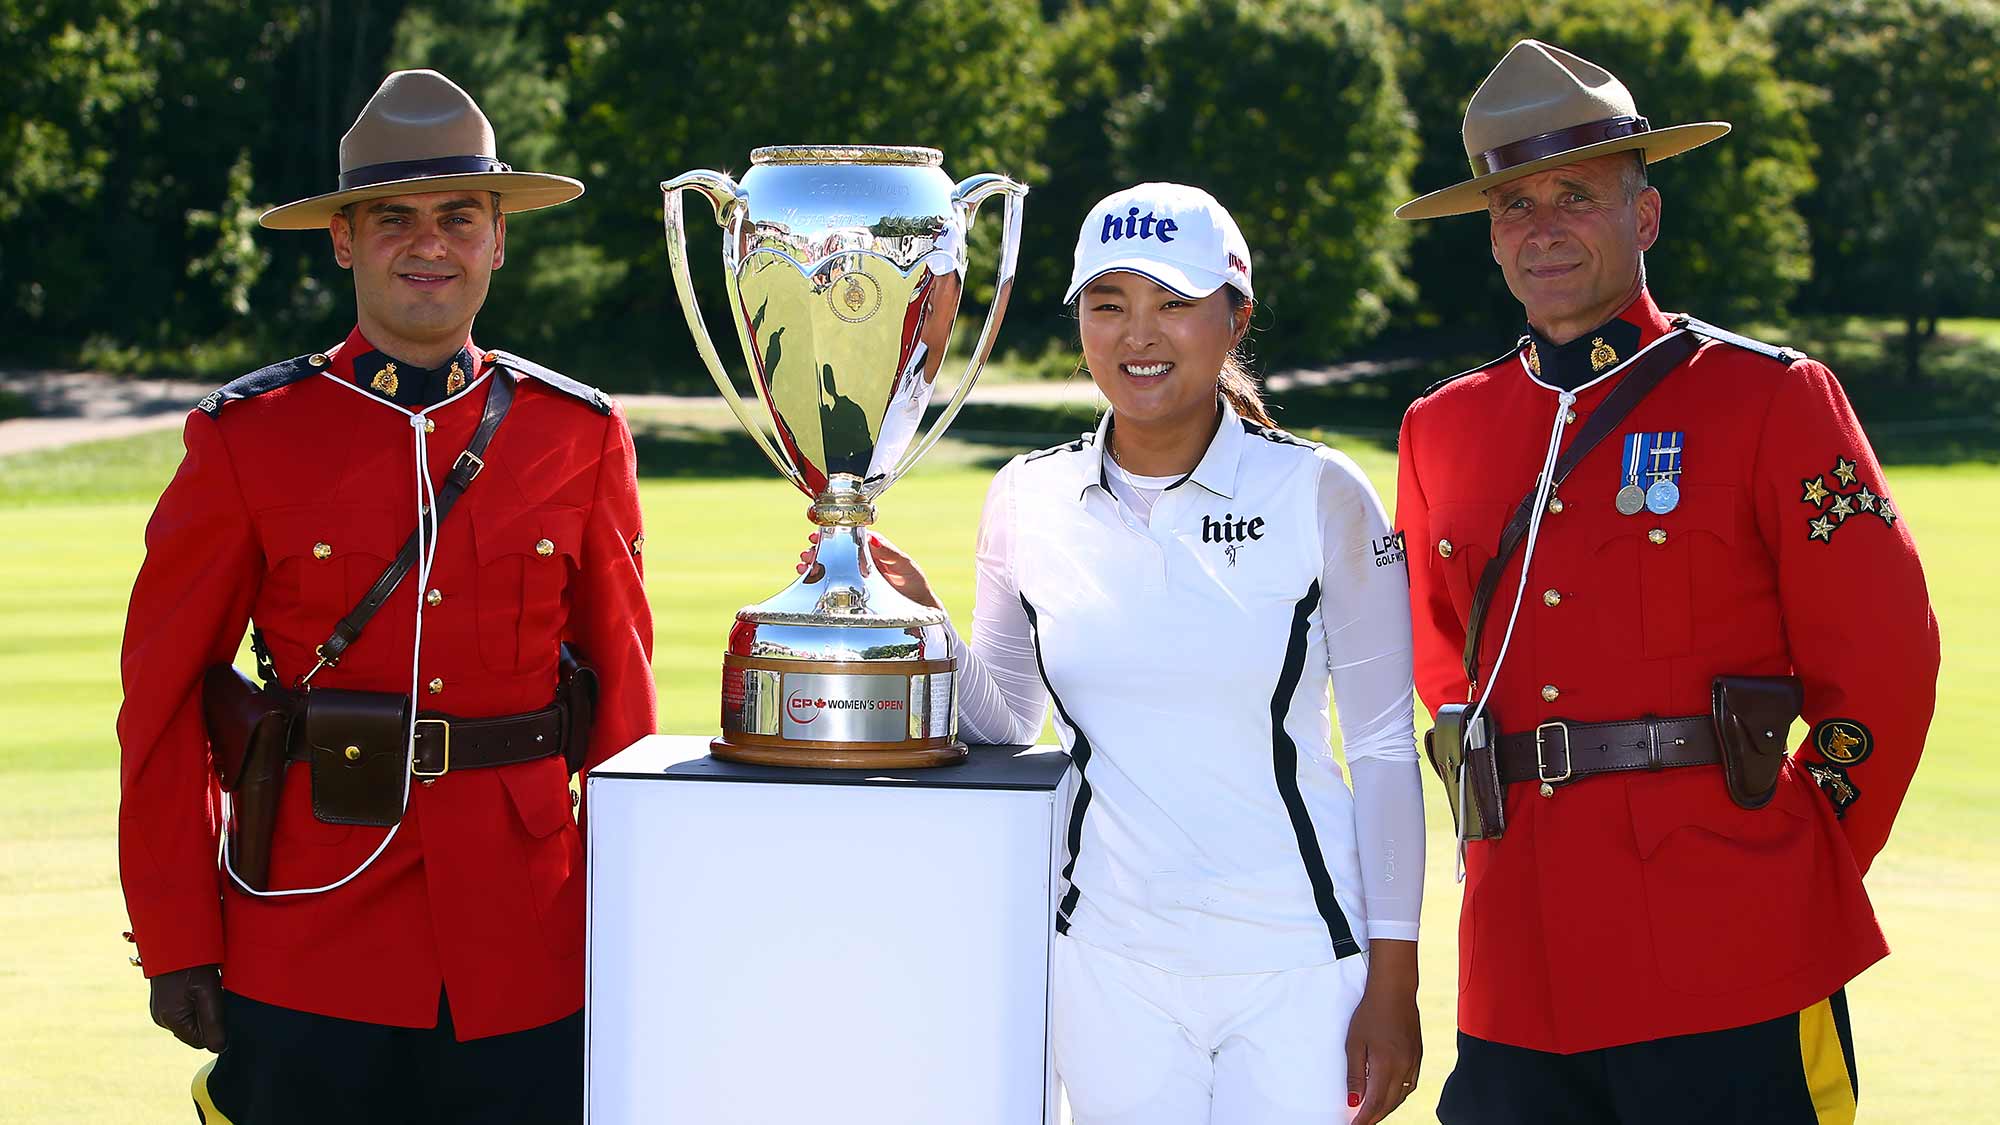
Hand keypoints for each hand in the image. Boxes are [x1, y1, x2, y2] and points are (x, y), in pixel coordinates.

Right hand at [150, 964, 226, 1051]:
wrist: (176, 939)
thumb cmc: (193, 965)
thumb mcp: (209, 993)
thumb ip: (214, 1023)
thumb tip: (220, 1049)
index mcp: (170, 1020)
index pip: (201, 1042)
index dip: (217, 1030)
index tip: (223, 1008)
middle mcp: (162, 1019)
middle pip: (196, 1032)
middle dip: (210, 1020)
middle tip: (217, 995)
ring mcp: (161, 1010)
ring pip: (191, 1021)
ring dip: (204, 1010)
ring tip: (209, 989)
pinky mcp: (164, 1002)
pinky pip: (185, 1011)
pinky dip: (196, 1004)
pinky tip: (201, 988)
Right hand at [794, 530, 942, 610]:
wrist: (919, 609)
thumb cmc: (914, 584)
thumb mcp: (904, 565)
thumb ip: (889, 552)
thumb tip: (872, 536)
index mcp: (872, 550)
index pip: (848, 538)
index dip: (831, 534)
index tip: (816, 534)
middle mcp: (860, 562)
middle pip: (834, 551)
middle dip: (817, 549)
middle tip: (806, 552)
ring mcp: (854, 577)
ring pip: (829, 566)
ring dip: (813, 564)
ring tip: (803, 564)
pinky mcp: (850, 593)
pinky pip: (830, 584)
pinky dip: (816, 580)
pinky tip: (806, 578)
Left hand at [1345, 939, 1419, 1123]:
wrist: (1394, 991)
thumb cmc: (1370, 1013)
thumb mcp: (1354, 1043)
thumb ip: (1355, 1074)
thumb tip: (1354, 1101)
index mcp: (1386, 1065)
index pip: (1375, 1103)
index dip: (1365, 1118)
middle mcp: (1404, 1067)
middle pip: (1390, 1103)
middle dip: (1375, 1116)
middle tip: (1361, 1122)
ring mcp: (1413, 1062)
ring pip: (1402, 1096)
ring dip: (1387, 1107)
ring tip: (1372, 1112)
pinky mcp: (1418, 1056)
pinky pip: (1410, 1084)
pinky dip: (1399, 1095)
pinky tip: (1390, 1095)